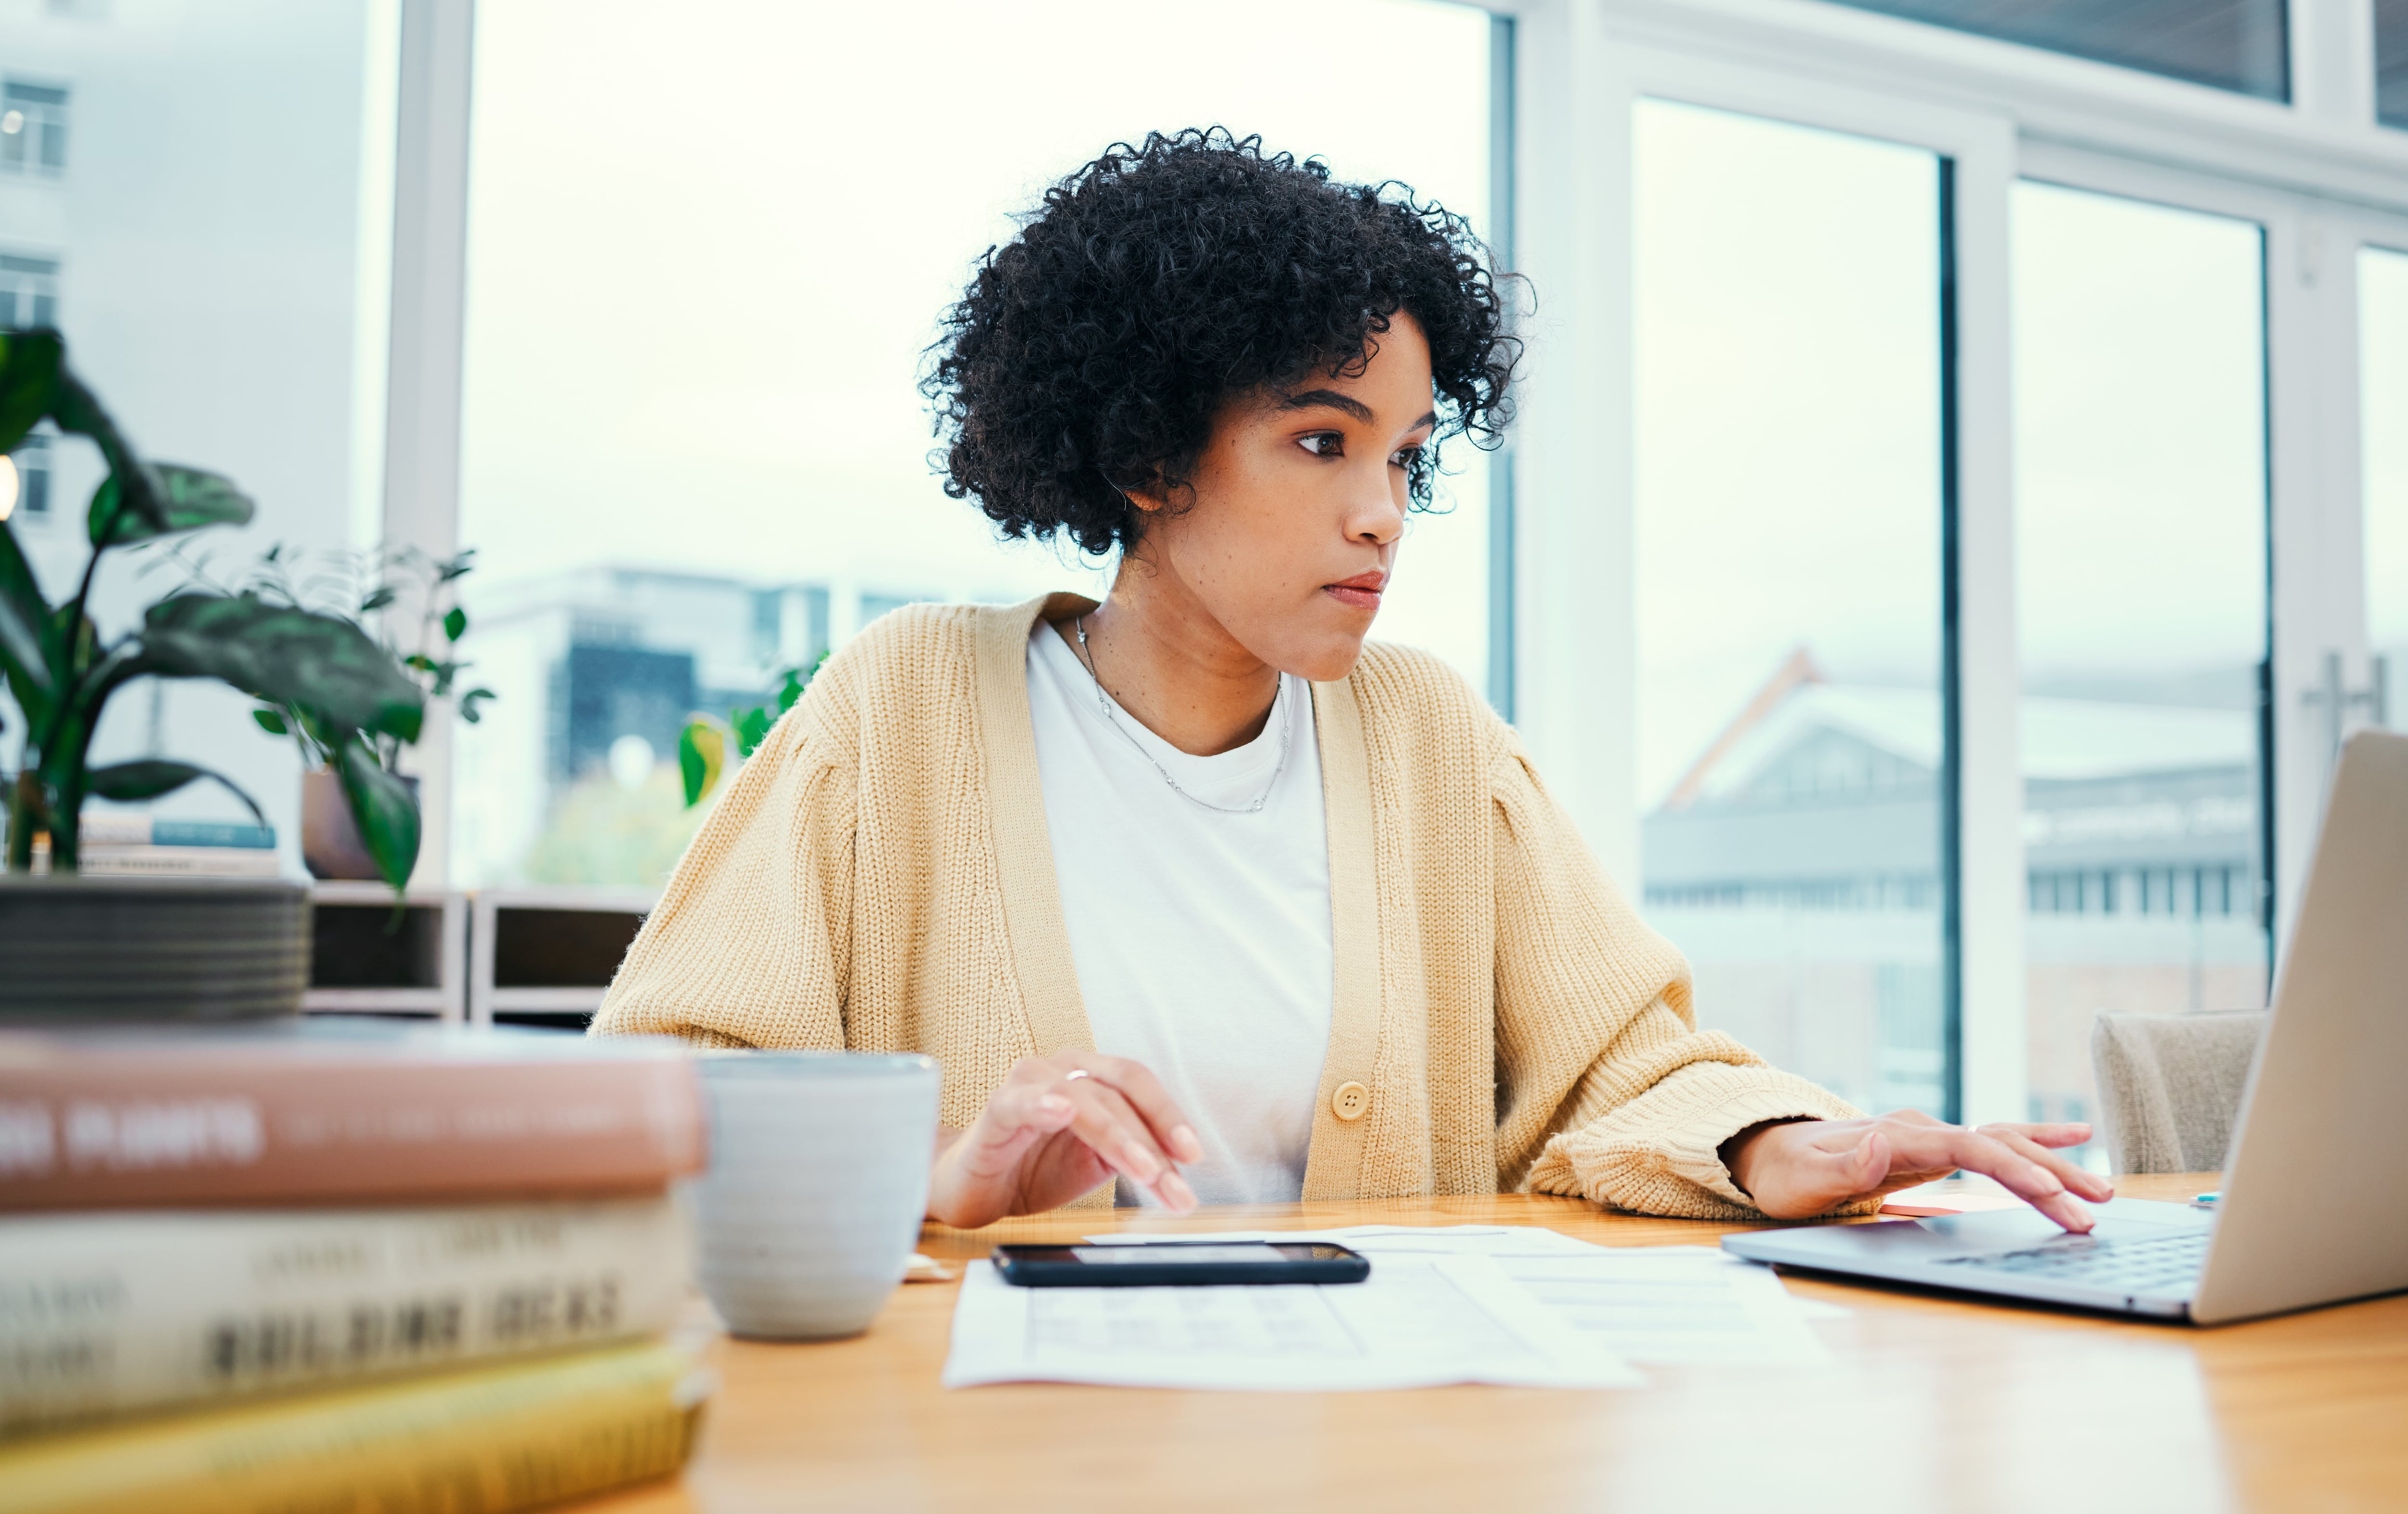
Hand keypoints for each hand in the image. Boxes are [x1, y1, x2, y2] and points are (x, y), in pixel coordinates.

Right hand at [926, 1053, 1204, 1228]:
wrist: (972, 1189)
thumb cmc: (1032, 1168)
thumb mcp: (1095, 1164)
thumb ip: (1131, 1154)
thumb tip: (1178, 1168)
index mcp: (1092, 1078)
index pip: (1140, 1087)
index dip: (1170, 1117)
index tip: (1194, 1157)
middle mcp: (1064, 1069)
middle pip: (1120, 1091)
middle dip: (1154, 1139)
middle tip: (1174, 1179)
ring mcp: (1030, 1084)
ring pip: (1084, 1099)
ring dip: (1119, 1136)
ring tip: (1144, 1169)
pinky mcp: (997, 1108)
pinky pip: (1023, 1101)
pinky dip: (1045, 1104)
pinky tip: (1063, 1113)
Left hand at [1720, 1110, 2114, 1232]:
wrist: (1771, 1153)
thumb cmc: (1786, 1174)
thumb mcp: (1804, 1179)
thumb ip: (1845, 1166)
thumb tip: (1883, 1143)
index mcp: (1900, 1136)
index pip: (1970, 1148)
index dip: (2014, 1169)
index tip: (2053, 1196)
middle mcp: (1922, 1130)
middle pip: (1998, 1146)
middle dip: (2049, 1177)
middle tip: (2095, 1211)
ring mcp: (1931, 1137)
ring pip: (2005, 1144)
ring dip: (2053, 1166)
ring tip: (2104, 1191)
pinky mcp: (1935, 1150)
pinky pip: (1994, 1142)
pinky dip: (2034, 1142)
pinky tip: (2075, 1139)